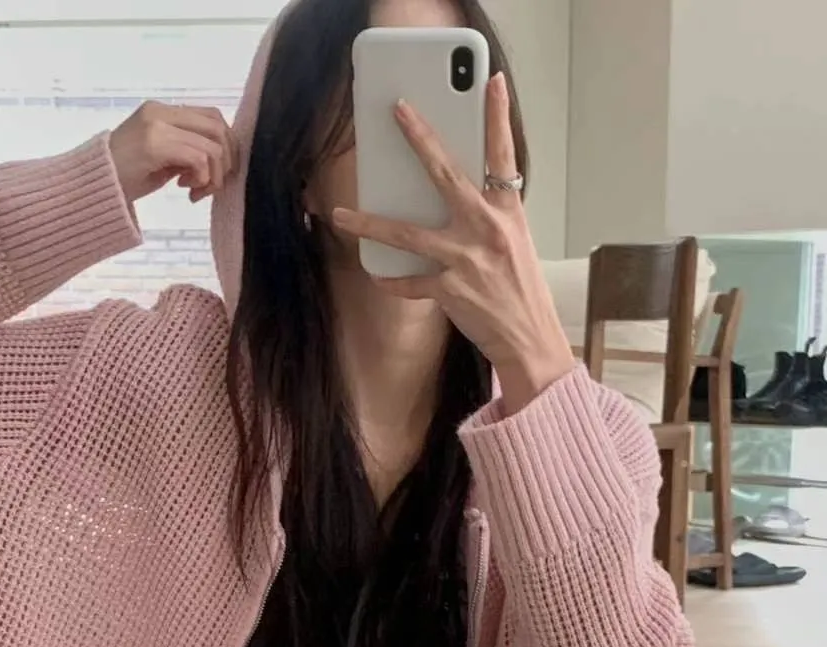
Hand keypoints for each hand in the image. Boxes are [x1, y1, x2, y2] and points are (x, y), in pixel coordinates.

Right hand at [109, 102, 236, 206]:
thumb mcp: (161, 160)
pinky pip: (199, 158)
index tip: (212, 175)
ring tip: (197, 192)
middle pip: (217, 127)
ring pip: (212, 145)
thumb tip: (219, 158)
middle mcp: (161, 112)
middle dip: (225, 162)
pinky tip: (187, 192)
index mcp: (162, 111)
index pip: (211, 117)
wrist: (91, 188)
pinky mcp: (155, 144)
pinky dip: (202, 179)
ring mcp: (157, 125)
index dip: (224, 147)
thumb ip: (185, 150)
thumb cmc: (124, 178)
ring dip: (214, 175)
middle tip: (211, 186)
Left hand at [331, 76, 574, 414]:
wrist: (529, 339)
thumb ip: (487, 217)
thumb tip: (453, 197)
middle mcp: (487, 229)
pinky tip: (378, 275)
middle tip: (398, 111)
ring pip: (407, 234)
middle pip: (446, 175)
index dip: (498, 117)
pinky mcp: (450, 290)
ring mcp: (466, 259)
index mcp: (508, 212)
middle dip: (420, 139)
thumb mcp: (514, 244)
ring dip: (369, 223)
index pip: (504, 155)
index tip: (492, 82)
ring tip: (341, 213)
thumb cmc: (520, 291)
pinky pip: (408, 282)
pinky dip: (391, 280)